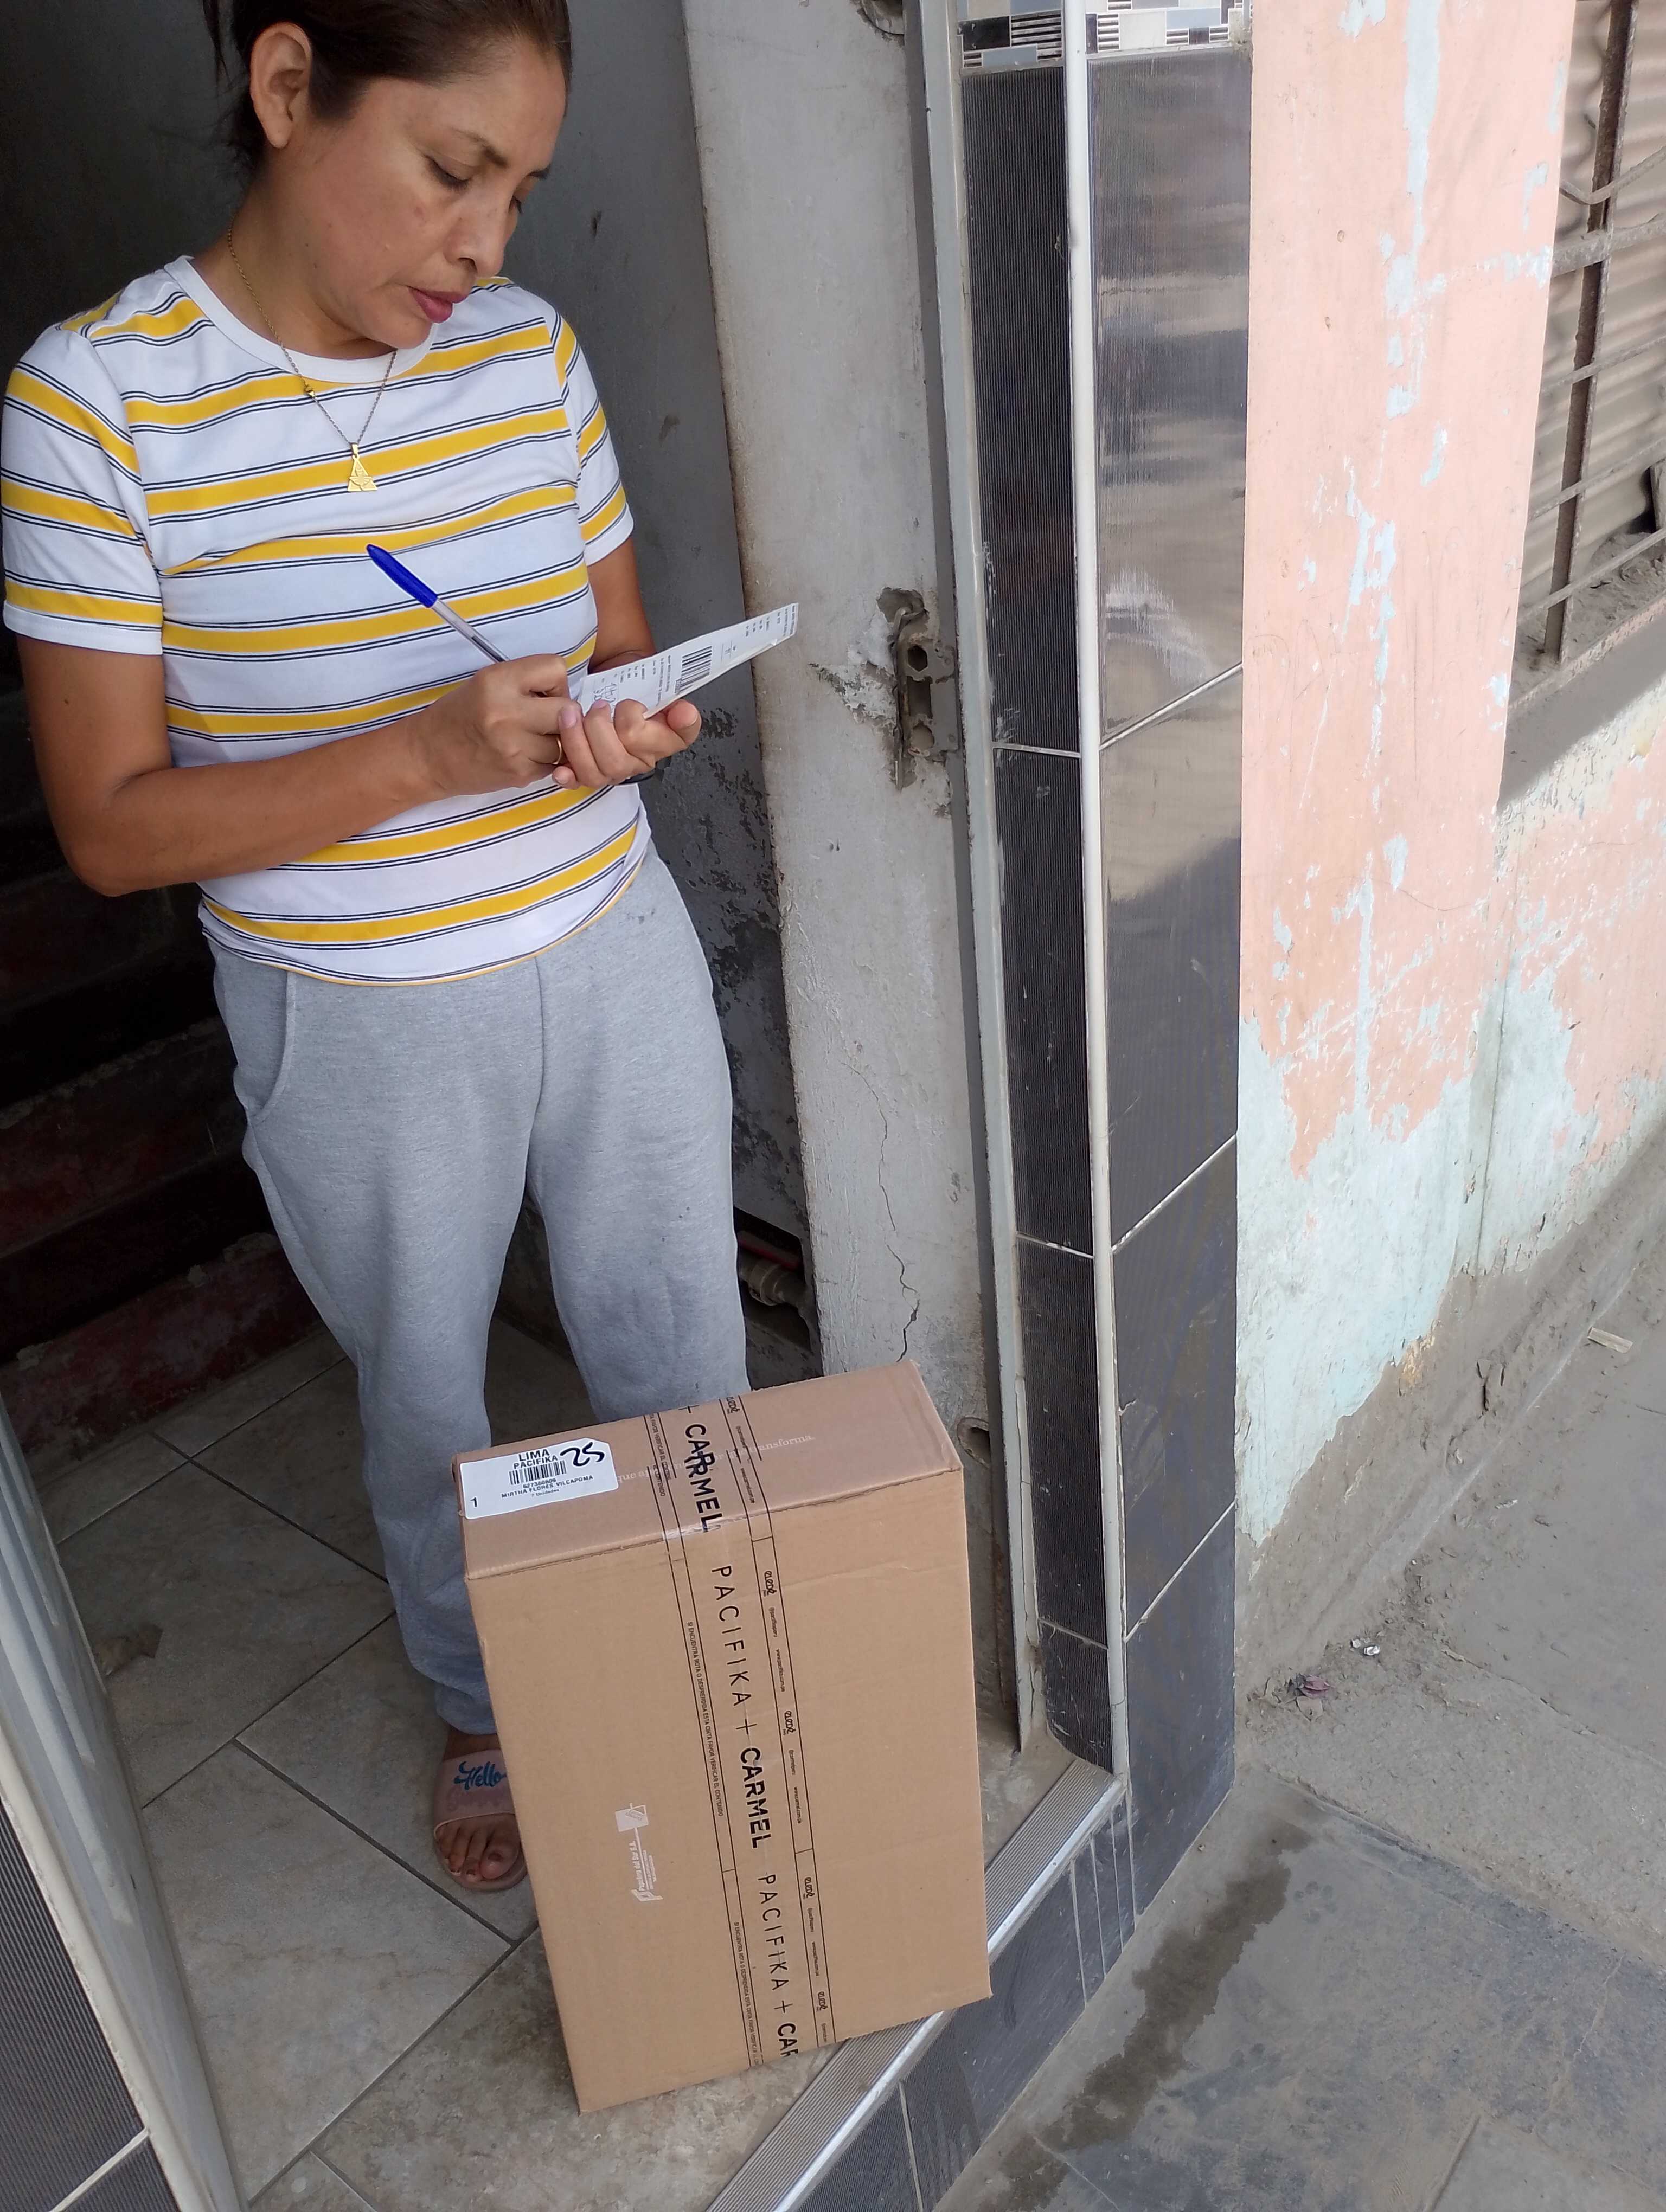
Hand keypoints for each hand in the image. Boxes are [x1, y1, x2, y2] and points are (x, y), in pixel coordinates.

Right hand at [406, 655, 575, 798]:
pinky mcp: (518, 773)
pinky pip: (553, 764)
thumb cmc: (460, 715)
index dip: (555, 683)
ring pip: (564, 742)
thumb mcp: (487, 683)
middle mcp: (506, 712)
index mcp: (497, 681)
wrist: (429, 756)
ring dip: (554, 741)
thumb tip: (569, 694)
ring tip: (528, 739)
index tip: (542, 693)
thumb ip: (527, 682)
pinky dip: (544, 761)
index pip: (556, 669)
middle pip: (568, 710)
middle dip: (563, 715)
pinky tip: (521, 755)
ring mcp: (514, 747)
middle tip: (544, 719)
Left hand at [551, 694, 703, 788]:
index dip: (641, 723)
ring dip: (577, 742)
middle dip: (601, 730)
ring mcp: (611, 771)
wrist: (610, 689)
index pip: (664, 742)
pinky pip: (577, 783)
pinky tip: (560, 768)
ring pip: (595, 772)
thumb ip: (675, 699)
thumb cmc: (633, 689)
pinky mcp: (586, 772)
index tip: (632, 706)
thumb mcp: (657, 687)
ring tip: (570, 715)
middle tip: (597, 707)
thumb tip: (685, 713)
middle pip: (619, 762)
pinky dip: (568, 776)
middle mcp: (639, 762)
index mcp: (664, 742)